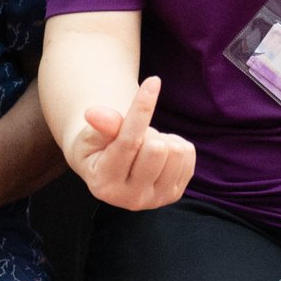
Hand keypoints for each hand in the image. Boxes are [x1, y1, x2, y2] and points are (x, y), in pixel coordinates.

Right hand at [64, 78, 194, 209]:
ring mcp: (155, 200)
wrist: (107, 165)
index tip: (153, 81)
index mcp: (103, 185)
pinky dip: (174, 145)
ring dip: (161, 139)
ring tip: (144, 144)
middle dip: (146, 131)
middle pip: (156, 148)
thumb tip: (94, 113)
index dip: (141, 109)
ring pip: (176, 151)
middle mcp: (130, 199)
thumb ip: (100, 125)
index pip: (128, 142)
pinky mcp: (174, 194)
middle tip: (134, 135)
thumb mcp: (91, 134)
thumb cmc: (96, 145)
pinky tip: (158, 153)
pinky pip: (188, 155)